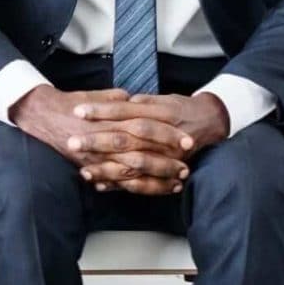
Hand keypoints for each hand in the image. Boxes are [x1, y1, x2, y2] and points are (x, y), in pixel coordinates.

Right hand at [12, 85, 188, 195]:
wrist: (40, 115)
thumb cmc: (69, 104)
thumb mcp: (96, 96)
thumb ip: (118, 100)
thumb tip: (135, 101)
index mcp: (110, 120)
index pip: (145, 129)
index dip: (166, 136)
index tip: (185, 140)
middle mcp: (104, 140)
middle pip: (140, 153)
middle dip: (165, 162)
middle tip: (186, 166)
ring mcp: (96, 157)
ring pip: (131, 171)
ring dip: (155, 178)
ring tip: (176, 182)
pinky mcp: (89, 168)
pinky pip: (115, 181)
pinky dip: (134, 187)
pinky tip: (151, 189)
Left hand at [78, 91, 230, 194]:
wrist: (212, 123)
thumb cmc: (181, 109)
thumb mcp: (162, 99)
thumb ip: (140, 102)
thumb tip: (118, 101)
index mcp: (160, 114)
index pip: (125, 112)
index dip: (102, 111)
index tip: (78, 110)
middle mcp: (163, 137)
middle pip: (126, 139)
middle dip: (97, 142)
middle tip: (71, 142)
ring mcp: (167, 157)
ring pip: (133, 164)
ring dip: (107, 169)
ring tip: (82, 170)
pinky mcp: (168, 172)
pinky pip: (144, 183)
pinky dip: (122, 184)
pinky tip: (100, 185)